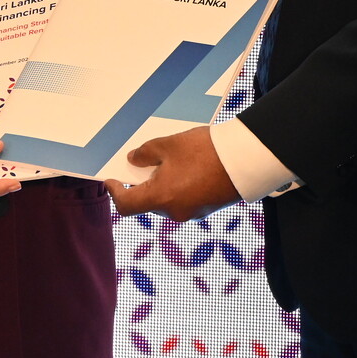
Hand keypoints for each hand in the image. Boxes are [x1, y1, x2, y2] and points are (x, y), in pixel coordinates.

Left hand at [106, 125, 240, 221]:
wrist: (245, 159)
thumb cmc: (205, 151)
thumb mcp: (168, 145)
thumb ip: (145, 154)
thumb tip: (133, 161)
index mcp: (160, 198)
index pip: (126, 205)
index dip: (115, 192)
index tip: (111, 180)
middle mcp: (174, 212)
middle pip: (148, 203)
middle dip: (143, 185)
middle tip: (144, 163)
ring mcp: (192, 213)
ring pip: (167, 201)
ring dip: (163, 185)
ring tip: (171, 162)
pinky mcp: (206, 209)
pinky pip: (185, 200)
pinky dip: (179, 188)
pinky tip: (189, 169)